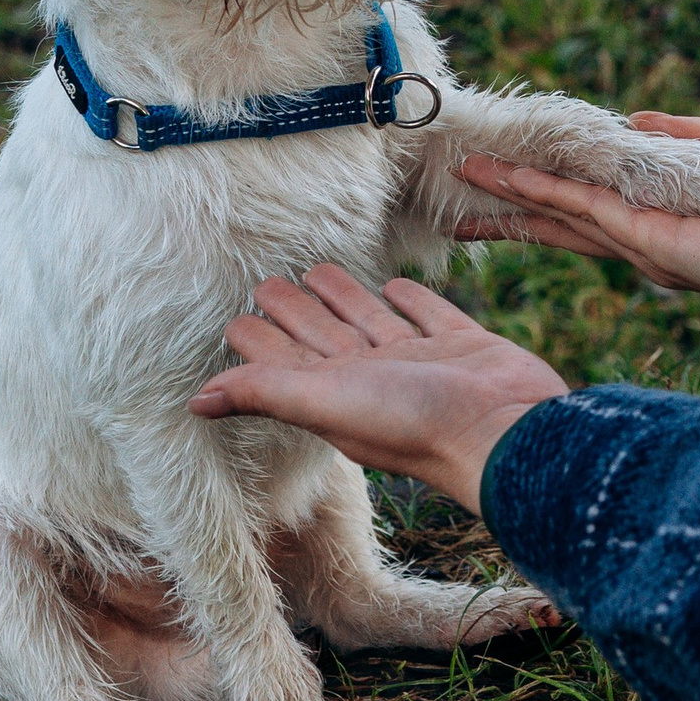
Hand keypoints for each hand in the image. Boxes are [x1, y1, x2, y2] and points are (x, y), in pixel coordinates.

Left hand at [190, 262, 566, 516]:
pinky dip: (411, 298)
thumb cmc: (416, 425)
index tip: (233, 318)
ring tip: (320, 271)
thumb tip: (193, 402)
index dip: (257, 342)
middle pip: (322, 335)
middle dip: (293, 310)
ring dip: (345, 297)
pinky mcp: (461, 343)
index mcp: (336, 392)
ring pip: (370, 319)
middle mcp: (372, 376)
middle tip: (265, 280)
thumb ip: (265, 391)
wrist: (505, 429)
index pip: (284, 362)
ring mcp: (419, 360)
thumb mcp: (327, 403)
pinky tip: (398, 284)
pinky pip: (428, 313)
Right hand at [451, 116, 699, 338]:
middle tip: (466, 189)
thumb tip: (638, 122)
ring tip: (468, 179)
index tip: (523, 174)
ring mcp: (647, 246)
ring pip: (564, 214)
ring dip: (514, 195)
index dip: (564, 190)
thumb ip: (699, 139)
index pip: (610, 209)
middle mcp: (654, 244)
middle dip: (516, 206)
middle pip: (569, 221)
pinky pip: (584, 207)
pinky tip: (504, 178)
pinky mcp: (652, 242)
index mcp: (679, 228)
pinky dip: (540, 191)